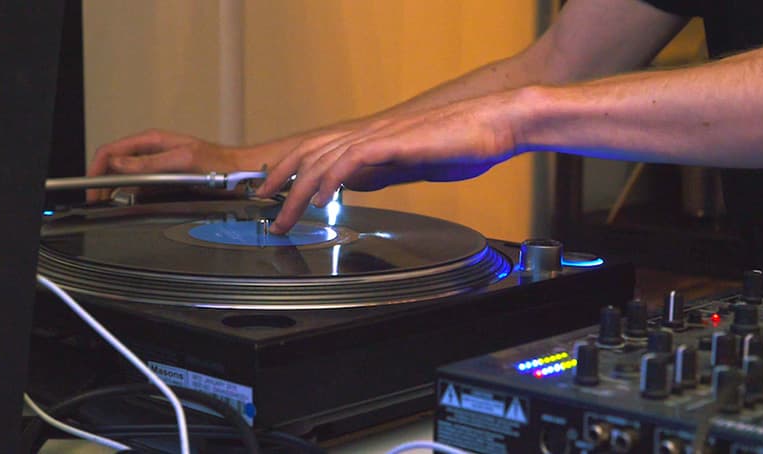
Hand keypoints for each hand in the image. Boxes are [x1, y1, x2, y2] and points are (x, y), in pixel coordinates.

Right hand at [87, 129, 277, 202]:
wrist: (237, 172)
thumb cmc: (218, 163)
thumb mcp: (182, 160)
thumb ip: (150, 162)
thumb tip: (121, 164)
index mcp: (152, 141)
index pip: (111, 150)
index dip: (97, 168)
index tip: (91, 186)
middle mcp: (152, 150)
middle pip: (114, 163)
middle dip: (101, 181)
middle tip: (96, 200)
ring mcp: (157, 164)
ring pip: (125, 176)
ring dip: (115, 189)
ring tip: (108, 202)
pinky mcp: (164, 177)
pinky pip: (140, 185)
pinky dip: (131, 194)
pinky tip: (130, 202)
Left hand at [255, 91, 524, 233]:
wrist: (498, 123)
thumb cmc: (464, 143)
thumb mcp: (413, 164)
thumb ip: (383, 171)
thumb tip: (356, 184)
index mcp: (373, 139)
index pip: (319, 151)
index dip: (290, 170)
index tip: (273, 193)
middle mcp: (371, 133)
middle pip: (311, 153)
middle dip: (280, 181)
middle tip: (264, 209)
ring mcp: (383, 135)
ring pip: (327, 158)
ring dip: (300, 189)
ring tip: (285, 215)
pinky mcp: (399, 141)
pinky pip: (356, 158)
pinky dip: (334, 178)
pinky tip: (323, 198)